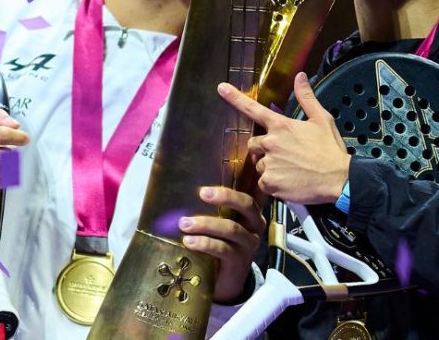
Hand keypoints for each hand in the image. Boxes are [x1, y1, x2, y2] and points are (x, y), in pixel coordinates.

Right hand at [0, 103, 28, 225]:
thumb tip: (15, 125)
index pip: (0, 135)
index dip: (17, 136)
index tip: (25, 138)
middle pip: (4, 156)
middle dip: (12, 153)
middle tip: (12, 150)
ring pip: (2, 171)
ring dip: (8, 165)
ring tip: (1, 159)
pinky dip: (2, 177)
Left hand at [179, 186, 264, 302]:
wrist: (225, 281)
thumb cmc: (219, 242)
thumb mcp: (219, 222)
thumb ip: (212, 207)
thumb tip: (184, 187)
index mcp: (250, 211)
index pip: (253, 190)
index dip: (253, 175)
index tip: (249, 157)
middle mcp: (255, 225)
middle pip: (246, 205)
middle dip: (225, 196)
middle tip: (202, 193)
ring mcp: (249, 244)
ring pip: (231, 228)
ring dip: (205, 224)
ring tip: (184, 224)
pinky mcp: (239, 262)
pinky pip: (222, 249)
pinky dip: (204, 243)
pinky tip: (188, 242)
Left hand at [217, 72, 348, 204]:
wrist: (340, 178)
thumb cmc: (330, 150)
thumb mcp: (321, 119)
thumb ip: (306, 97)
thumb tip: (300, 77)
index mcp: (281, 125)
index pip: (253, 109)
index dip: (235, 98)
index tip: (221, 88)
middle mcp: (271, 142)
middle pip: (254, 144)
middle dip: (264, 149)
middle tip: (284, 155)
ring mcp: (269, 163)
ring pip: (259, 164)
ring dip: (270, 167)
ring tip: (291, 170)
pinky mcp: (270, 183)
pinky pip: (263, 182)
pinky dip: (273, 184)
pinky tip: (289, 182)